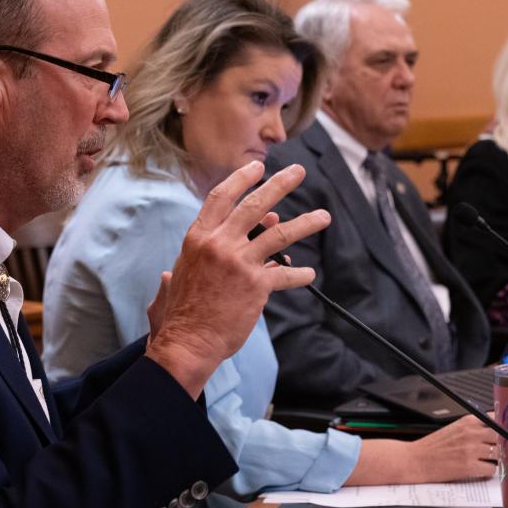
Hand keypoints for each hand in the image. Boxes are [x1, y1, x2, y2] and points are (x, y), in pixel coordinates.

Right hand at [146, 161, 329, 397]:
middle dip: (280, 184)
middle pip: (255, 204)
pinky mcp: (256, 284)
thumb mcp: (184, 272)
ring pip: (279, 234)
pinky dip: (299, 274)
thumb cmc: (183, 310)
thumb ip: (206, 251)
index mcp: (198, 238)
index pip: (222, 197)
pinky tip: (308, 274)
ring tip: (323, 216)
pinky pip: (285, 274)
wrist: (188, 341)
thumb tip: (237, 236)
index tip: (258, 167)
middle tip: (298, 171)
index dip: (241, 179)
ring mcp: (239, 262)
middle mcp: (219, 244)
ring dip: (305, 222)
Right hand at [346, 415, 498, 484]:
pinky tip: (480, 471)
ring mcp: (472, 450)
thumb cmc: (433, 447)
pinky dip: (488, 472)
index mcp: (468, 421)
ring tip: (489, 462)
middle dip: (505, 445)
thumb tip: (496, 430)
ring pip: (500, 454)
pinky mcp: (469, 466)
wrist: (414, 460)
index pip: (498, 420)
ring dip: (497, 460)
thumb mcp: (454, 429)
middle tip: (503, 451)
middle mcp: (472, 433)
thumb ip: (474, 428)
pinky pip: (491, 470)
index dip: (505, 429)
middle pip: (503, 437)